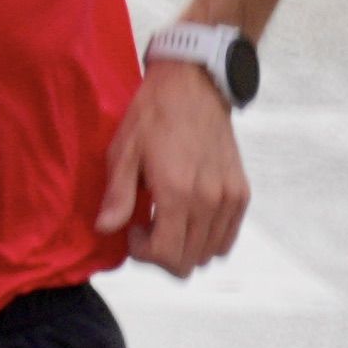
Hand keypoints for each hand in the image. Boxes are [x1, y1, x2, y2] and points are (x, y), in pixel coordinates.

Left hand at [94, 54, 248, 276]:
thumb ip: (118, 196)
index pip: (166, 254)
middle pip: (187, 261)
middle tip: (148, 225)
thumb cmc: (154, 114)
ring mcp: (228, 198)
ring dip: (185, 247)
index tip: (133, 231)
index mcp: (177, 192)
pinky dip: (208, 238)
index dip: (143, 253)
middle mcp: (208, 200)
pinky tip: (189, 216)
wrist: (194, 86)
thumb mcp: (124, 151)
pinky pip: (227, 237)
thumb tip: (107, 228)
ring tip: (168, 219)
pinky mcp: (241, 192)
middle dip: (161, 253)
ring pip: (209, 253)